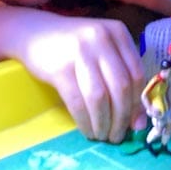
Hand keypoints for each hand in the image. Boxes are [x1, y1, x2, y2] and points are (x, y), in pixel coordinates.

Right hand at [12, 12, 145, 142]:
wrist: (33, 33)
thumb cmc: (73, 47)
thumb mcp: (102, 53)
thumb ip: (122, 79)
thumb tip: (138, 123)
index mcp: (118, 33)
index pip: (137, 74)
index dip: (137, 104)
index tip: (134, 125)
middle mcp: (101, 38)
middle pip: (120, 87)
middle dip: (121, 118)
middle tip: (117, 136)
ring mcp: (79, 52)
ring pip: (100, 97)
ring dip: (103, 123)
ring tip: (102, 135)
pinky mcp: (59, 68)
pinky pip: (77, 102)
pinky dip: (85, 121)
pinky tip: (87, 130)